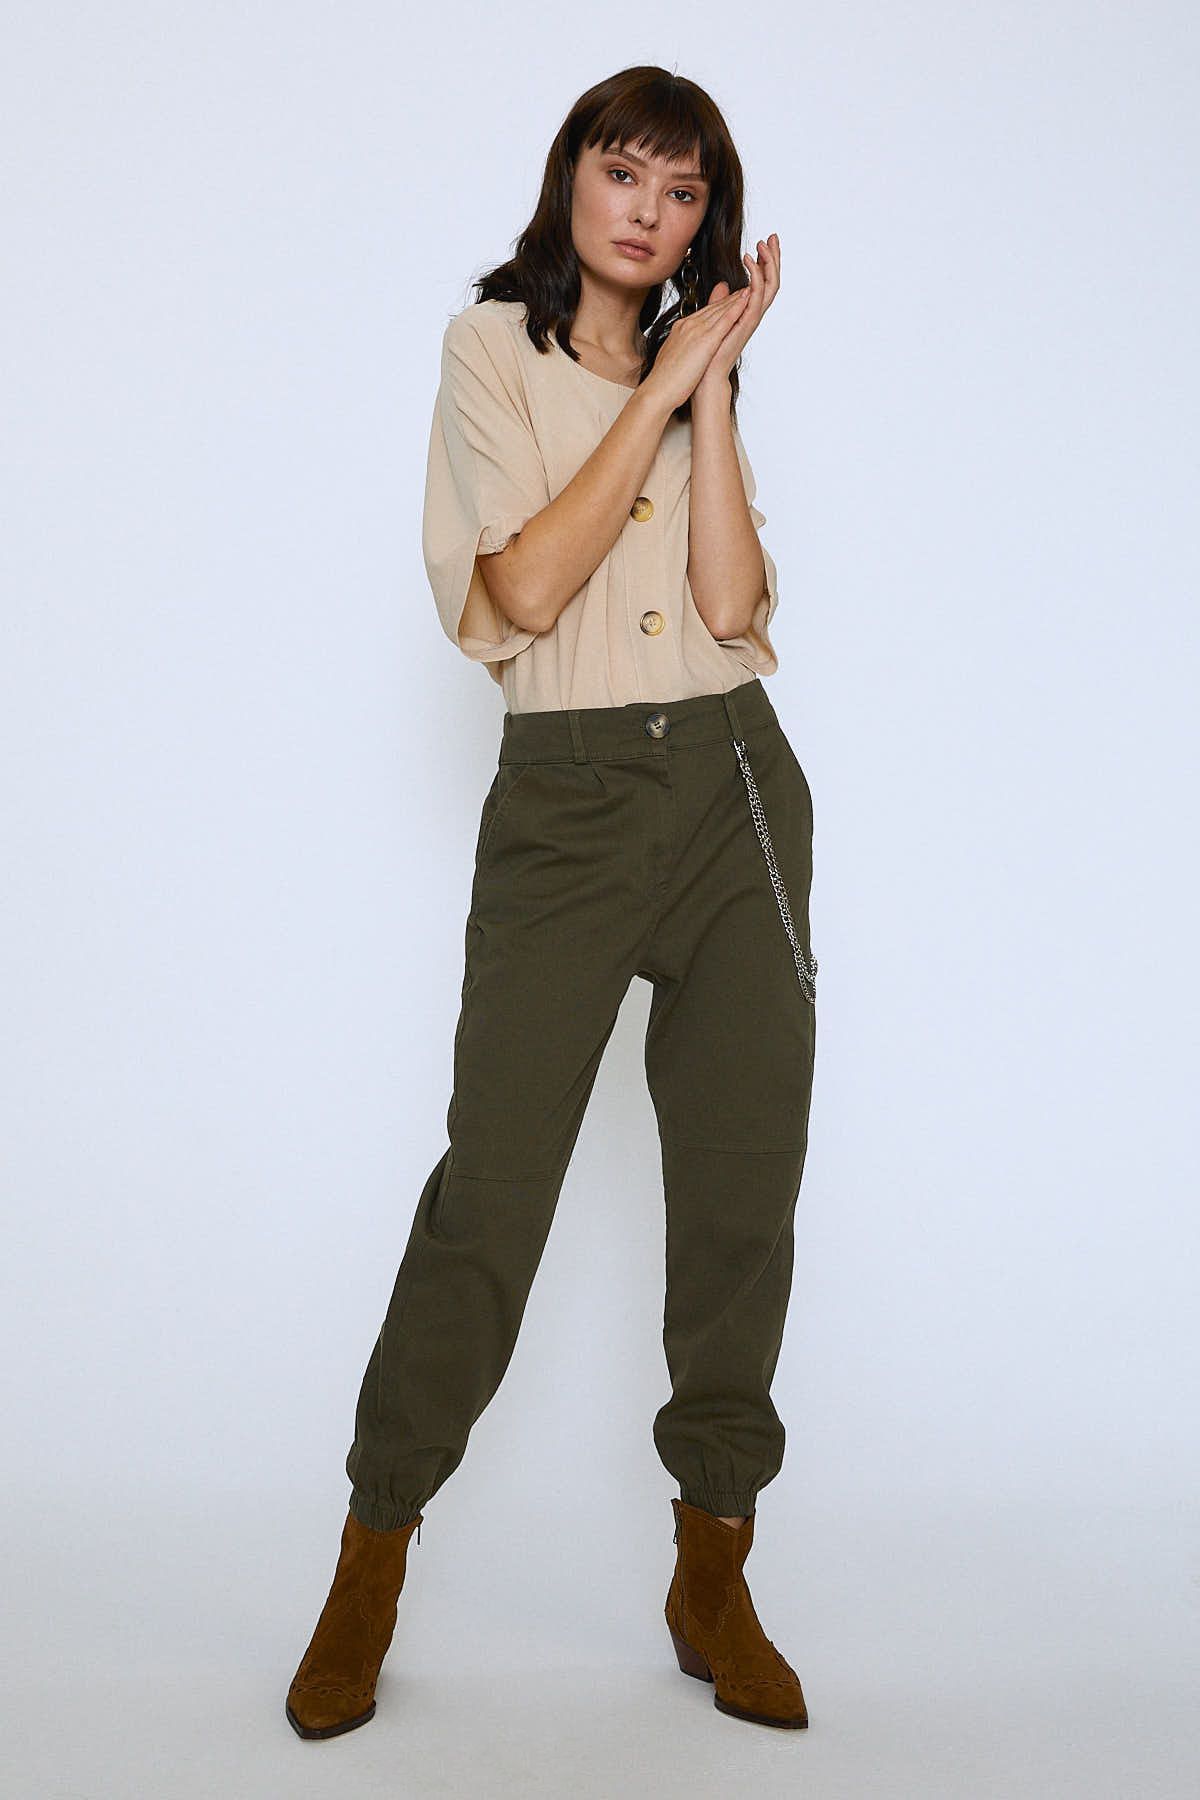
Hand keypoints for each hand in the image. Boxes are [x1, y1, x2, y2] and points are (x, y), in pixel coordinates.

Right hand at [643, 287, 751, 411]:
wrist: (658, 389)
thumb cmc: (663, 381)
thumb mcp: (671, 359)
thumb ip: (679, 349)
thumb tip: (683, 351)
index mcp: (679, 330)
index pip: (702, 314)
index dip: (716, 306)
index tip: (726, 301)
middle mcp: (688, 325)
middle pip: (712, 308)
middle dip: (728, 298)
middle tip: (742, 289)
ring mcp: (697, 330)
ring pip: (720, 310)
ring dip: (736, 298)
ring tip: (749, 289)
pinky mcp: (706, 340)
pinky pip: (725, 319)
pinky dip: (736, 307)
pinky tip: (747, 298)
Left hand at [694, 234, 779, 396]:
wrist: (704, 377)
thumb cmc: (707, 353)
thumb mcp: (714, 318)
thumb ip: (720, 301)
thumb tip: (721, 286)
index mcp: (746, 311)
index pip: (761, 281)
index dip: (764, 262)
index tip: (762, 242)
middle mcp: (752, 314)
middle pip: (771, 281)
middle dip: (773, 257)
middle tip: (771, 237)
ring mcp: (751, 319)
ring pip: (769, 286)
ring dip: (767, 263)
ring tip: (761, 245)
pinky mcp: (746, 325)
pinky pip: (757, 298)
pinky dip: (756, 279)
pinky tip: (750, 263)